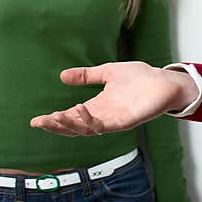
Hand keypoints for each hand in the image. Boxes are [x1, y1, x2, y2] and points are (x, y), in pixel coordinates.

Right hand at [29, 61, 198, 135]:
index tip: (36, 121)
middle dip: (57, 126)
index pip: (72, 117)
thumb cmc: (141, 77)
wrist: (165, 80)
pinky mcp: (126, 121)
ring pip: (87, 129)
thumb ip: (87, 75)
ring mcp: (115, 120)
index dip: (54, 120)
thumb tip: (62, 76)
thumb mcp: (108, 72)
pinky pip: (105, 125)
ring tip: (57, 116)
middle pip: (76, 127)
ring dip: (71, 125)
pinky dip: (91, 120)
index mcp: (98, 106)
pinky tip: (81, 110)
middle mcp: (104, 115)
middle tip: (41, 122)